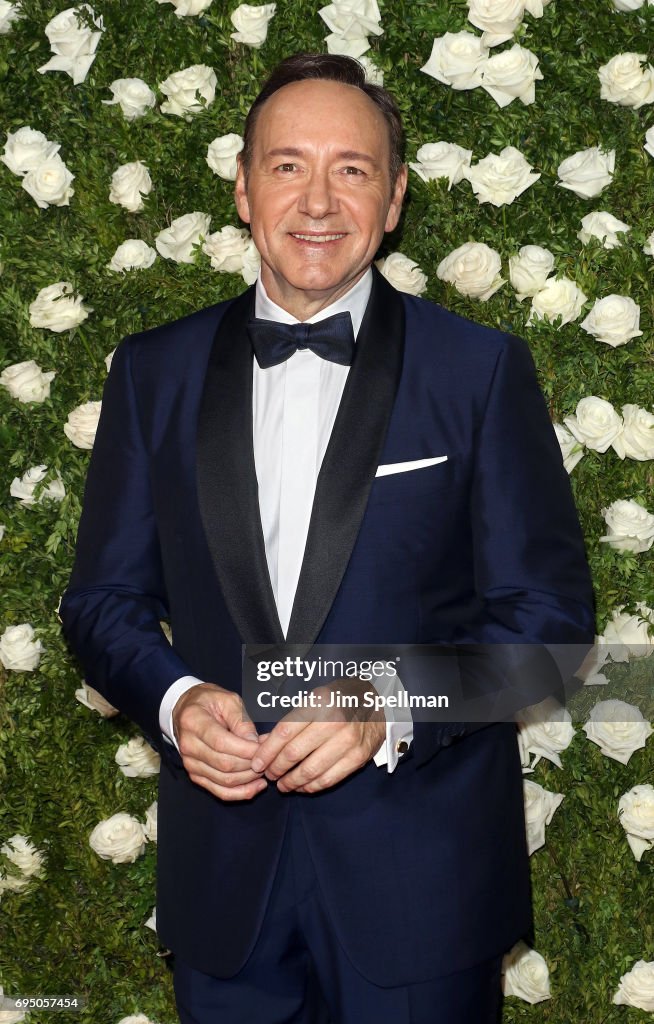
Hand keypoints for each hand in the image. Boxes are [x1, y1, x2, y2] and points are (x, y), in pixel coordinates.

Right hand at [173, 682, 266, 800]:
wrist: (187, 710)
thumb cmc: (210, 702)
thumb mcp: (228, 700)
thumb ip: (242, 721)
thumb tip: (256, 743)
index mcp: (194, 722)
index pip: (221, 743)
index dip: (246, 750)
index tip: (265, 747)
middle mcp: (188, 746)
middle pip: (224, 764)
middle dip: (251, 764)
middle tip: (270, 758)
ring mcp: (190, 764)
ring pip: (224, 781)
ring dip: (249, 779)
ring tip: (266, 770)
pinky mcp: (196, 776)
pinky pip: (219, 791)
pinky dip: (240, 793)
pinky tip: (256, 786)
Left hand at [251, 679, 384, 793]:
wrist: (377, 702)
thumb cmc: (339, 699)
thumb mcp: (314, 700)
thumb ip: (290, 721)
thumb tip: (264, 743)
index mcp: (319, 703)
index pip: (285, 732)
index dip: (267, 751)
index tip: (257, 763)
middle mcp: (334, 722)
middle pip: (294, 753)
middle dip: (276, 768)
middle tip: (268, 774)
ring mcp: (348, 742)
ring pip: (310, 771)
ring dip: (291, 782)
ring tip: (282, 784)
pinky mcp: (358, 758)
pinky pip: (328, 779)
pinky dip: (311, 787)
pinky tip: (302, 786)